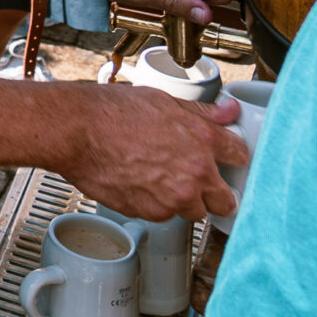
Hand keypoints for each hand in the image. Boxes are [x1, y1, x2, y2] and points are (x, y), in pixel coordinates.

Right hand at [61, 87, 246, 222]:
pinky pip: (163, 215)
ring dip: (183, 201)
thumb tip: (229, 112)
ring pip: (193, 211)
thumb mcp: (161, 101)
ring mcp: (174, 197)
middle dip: (216, 193)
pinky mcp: (151, 213)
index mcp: (202, 140)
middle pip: (227, 200)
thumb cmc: (110, 111)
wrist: (75, 131)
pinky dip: (155, 205)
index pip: (240, 156)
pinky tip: (139, 184)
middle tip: (197, 182)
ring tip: (158, 180)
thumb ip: (201, 112)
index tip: (225, 159)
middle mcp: (195, 173)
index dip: (232, 157)